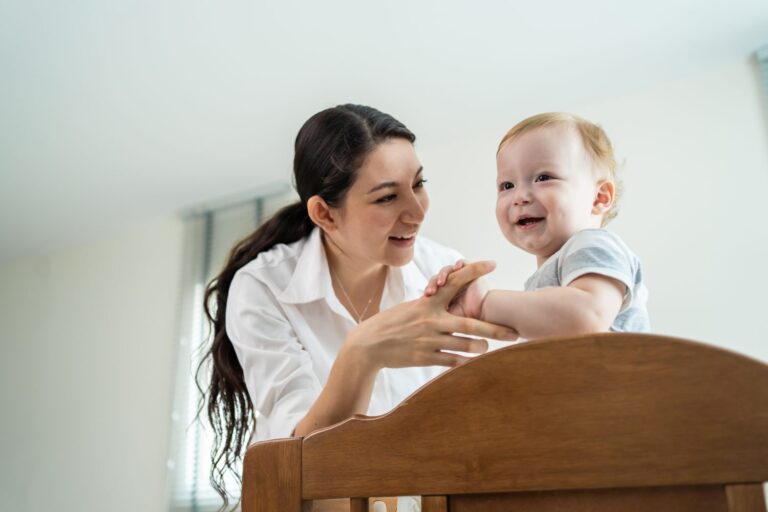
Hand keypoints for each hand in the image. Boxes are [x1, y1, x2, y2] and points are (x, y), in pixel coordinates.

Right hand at [344, 261, 516, 370]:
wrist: (369, 345)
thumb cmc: (391, 323)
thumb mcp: (411, 308)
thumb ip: (432, 305)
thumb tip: (447, 296)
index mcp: (428, 303)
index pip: (455, 282)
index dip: (474, 272)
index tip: (493, 263)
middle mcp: (431, 321)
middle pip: (471, 324)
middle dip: (495, 329)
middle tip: (514, 332)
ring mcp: (429, 341)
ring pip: (465, 346)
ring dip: (481, 348)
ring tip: (489, 348)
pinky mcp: (425, 358)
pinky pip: (453, 362)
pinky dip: (466, 363)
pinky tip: (475, 364)